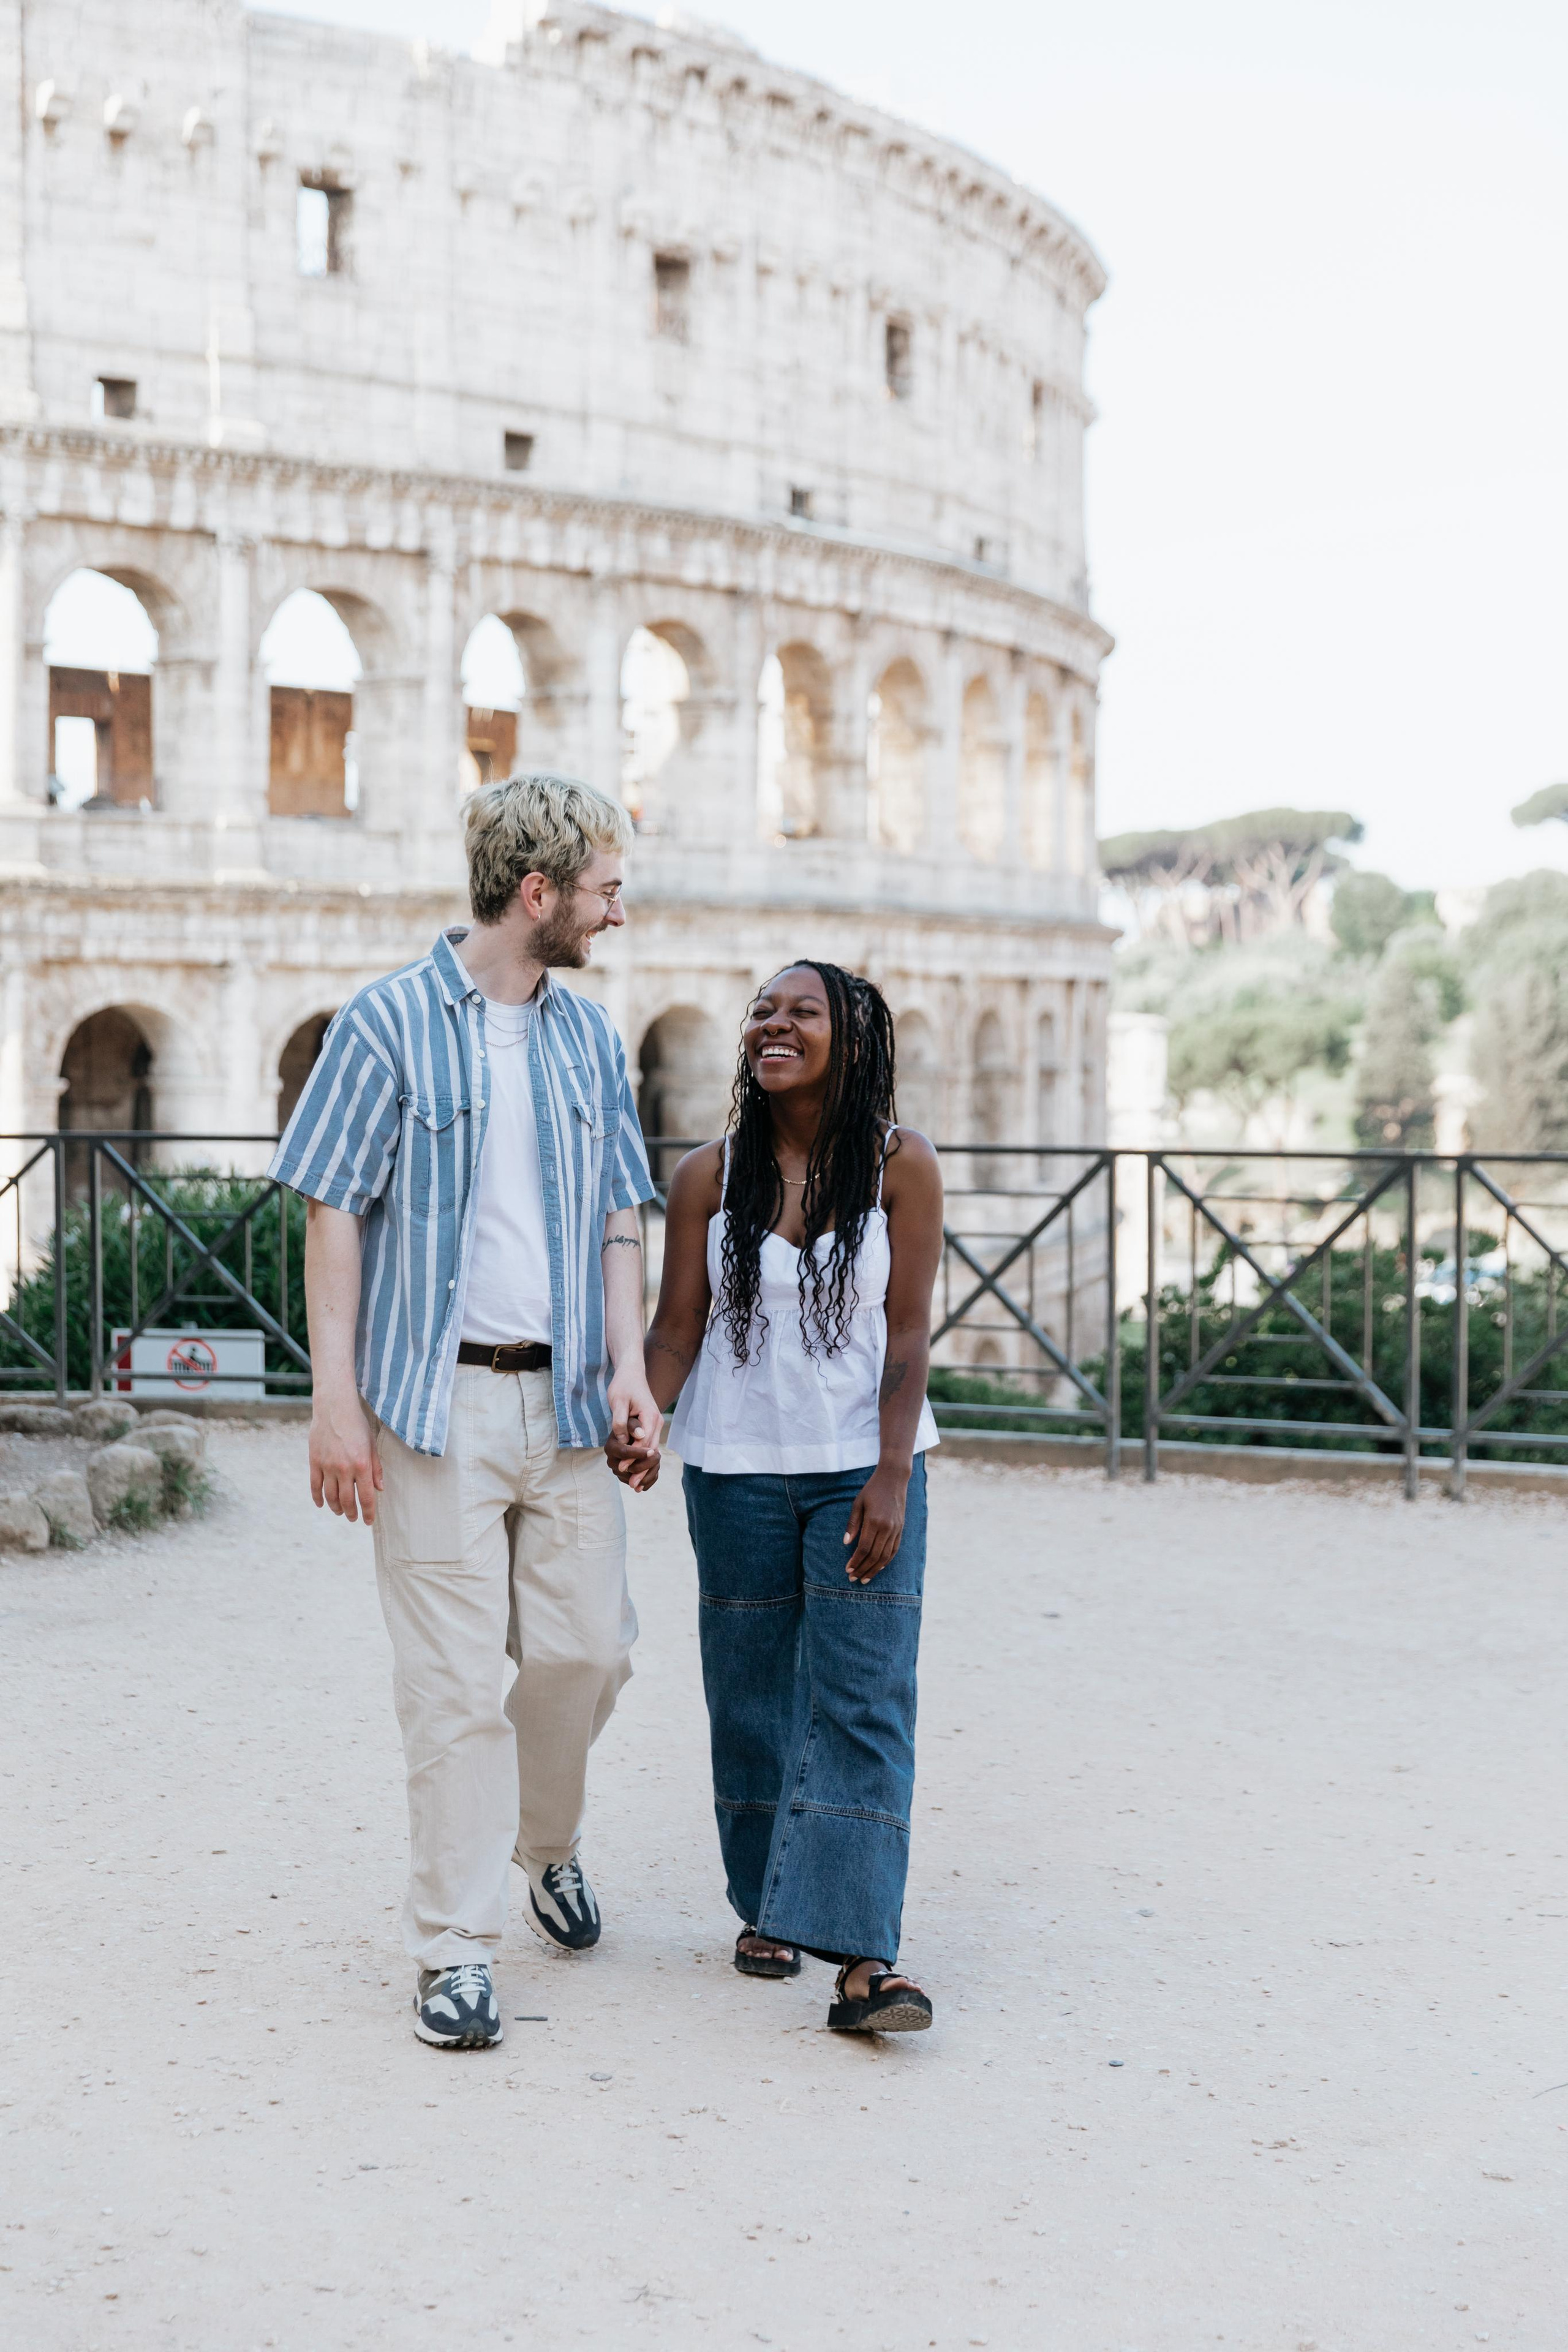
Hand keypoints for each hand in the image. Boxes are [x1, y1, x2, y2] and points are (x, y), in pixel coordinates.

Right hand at [309, 1388, 382, 1524]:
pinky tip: (321, 1504)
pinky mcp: (314, 1462)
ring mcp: (327, 1466)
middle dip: (351, 1512)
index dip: (367, 1512)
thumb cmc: (357, 1424)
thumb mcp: (372, 1445)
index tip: (367, 1521)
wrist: (335, 1407)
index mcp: (362, 1465)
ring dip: (335, 1508)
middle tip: (353, 1517)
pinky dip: (318, 1498)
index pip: (366, 1497)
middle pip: (347, 1500)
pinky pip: (315, 1486)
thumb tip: (379, 1489)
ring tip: (340, 1511)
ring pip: (330, 1496)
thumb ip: (376, 1468)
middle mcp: (345, 1469)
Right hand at [606, 1428, 661, 1491]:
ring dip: (652, 1470)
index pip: (624, 1453)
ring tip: (657, 1457)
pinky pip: (642, 1485)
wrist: (630, 1436)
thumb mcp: (632, 1422)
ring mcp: (619, 1473)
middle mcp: (612, 1462)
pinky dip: (651, 1477)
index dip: (639, 1453)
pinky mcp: (627, 1480)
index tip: (652, 1450)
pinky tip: (655, 1466)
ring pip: (639, 1480)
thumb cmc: (631, 1427)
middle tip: (658, 1453)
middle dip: (648, 1463)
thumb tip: (640, 1435)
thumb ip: (634, 1426)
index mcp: (611, 1448)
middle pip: (632, 1469)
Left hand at [607, 1367, 662, 1492]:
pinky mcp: (650, 1426)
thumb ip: (621, 1422)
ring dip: (643, 1466)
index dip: (633, 1457)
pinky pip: (648, 1445)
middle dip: (641, 1468)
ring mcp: (655, 1424)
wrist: (631, 1373)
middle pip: (651, 1449)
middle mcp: (657, 1421)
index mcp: (650, 1415)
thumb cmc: (623, 1386)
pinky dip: (643, 1458)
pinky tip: (636, 1469)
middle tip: (631, 1484)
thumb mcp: (618, 1402)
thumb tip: (625, 1442)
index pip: (644, 1442)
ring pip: (651, 1449)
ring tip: (635, 1483)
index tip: (622, 1468)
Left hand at [843, 1463, 907, 1582]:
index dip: (856, 1561)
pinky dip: (886, 1561)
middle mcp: (887, 1528)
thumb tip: (846, 1543)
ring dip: (875, 1569)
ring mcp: (896, 1529)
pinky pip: (894, 1550)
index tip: (848, 1570)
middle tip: (853, 1579)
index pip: (864, 1548)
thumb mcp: (858, 1503)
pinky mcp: (901, 1529)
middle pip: (874, 1555)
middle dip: (863, 1569)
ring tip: (865, 1579)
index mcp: (874, 1521)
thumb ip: (853, 1524)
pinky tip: (879, 1568)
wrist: (893, 1479)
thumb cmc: (872, 1490)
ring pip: (885, 1556)